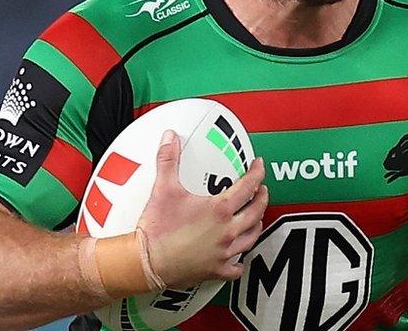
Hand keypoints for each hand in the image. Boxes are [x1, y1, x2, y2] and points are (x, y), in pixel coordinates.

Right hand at [138, 131, 267, 287]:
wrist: (144, 261)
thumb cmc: (156, 228)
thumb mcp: (163, 188)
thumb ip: (169, 159)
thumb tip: (170, 138)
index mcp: (219, 209)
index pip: (248, 186)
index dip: (257, 173)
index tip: (259, 166)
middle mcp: (227, 230)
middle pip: (256, 211)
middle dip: (262, 198)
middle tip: (262, 190)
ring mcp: (223, 252)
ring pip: (251, 237)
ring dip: (256, 224)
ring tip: (256, 217)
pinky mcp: (216, 270)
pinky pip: (235, 268)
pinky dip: (239, 262)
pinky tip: (239, 259)